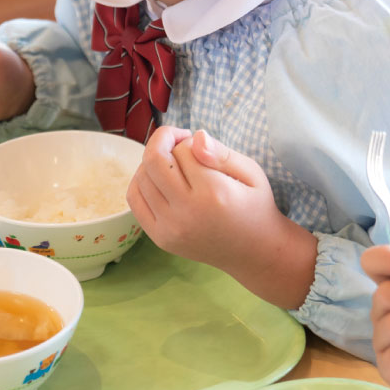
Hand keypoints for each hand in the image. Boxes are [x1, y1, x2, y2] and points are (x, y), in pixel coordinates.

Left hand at [129, 129, 317, 307]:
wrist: (253, 252)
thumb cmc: (255, 206)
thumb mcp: (251, 172)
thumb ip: (222, 153)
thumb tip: (195, 137)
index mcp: (213, 193)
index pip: (182, 150)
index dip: (188, 140)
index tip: (200, 146)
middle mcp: (187, 213)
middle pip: (153, 161)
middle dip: (163, 141)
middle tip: (180, 143)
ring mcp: (170, 229)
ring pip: (141, 177)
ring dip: (152, 161)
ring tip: (172, 163)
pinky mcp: (160, 239)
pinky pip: (135, 199)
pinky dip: (141, 182)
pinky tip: (159, 180)